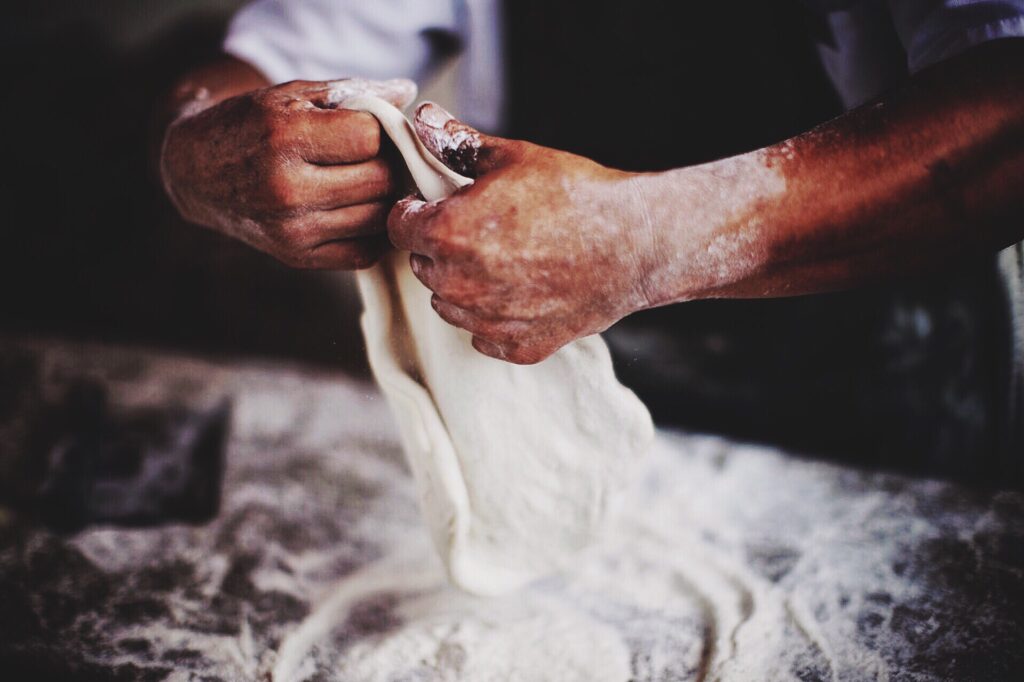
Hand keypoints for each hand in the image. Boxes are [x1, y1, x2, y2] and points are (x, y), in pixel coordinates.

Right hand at [160, 78, 415, 268]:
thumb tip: (407, 93)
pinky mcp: (296, 257)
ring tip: (372, 179)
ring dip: (385, 198)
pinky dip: (373, 232)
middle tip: (381, 156)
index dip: (381, 129)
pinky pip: (363, 253)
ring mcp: (292, 229)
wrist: (196, 171)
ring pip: (377, 217)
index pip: (369, 137)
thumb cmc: (251, 125)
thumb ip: (353, 92)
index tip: (373, 128)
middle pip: (380, 179)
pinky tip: (361, 210)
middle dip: (389, 163)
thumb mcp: (292, 95)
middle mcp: (286, 188)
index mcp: (284, 137)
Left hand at [388, 104, 654, 363]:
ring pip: (450, 303)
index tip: (439, 205)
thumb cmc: (576, 195)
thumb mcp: (514, 157)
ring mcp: (488, 322)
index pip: (399, 227)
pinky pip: (485, 335)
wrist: (636, 243)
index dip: (416, 211)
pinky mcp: (518, 347)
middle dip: (443, 247)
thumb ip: (457, 144)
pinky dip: (497, 317)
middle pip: (424, 266)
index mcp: (447, 234)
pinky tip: (527, 290)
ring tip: (508, 259)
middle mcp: (459, 285)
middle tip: (486, 229)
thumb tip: (422, 119)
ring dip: (465, 284)